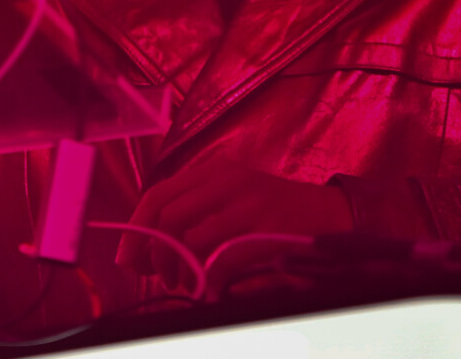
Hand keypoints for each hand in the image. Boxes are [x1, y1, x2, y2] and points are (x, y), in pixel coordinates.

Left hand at [114, 160, 353, 290]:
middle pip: (167, 216)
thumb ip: (194, 215)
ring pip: (189, 238)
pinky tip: (214, 290)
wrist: (331, 216)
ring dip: (181, 270)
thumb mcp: (231, 201)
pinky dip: (211, 281)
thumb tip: (149, 249)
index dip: (136, 231)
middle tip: (160, 278)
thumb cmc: (275, 215)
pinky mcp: (266, 228)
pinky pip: (222, 259)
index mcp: (212, 171)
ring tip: (188, 284)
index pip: (157, 195)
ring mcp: (247, 201)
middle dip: (155, 254)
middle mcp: (226, 180)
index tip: (129, 261)